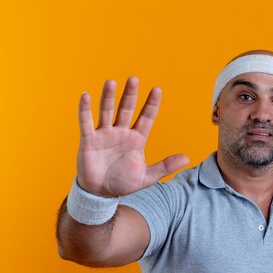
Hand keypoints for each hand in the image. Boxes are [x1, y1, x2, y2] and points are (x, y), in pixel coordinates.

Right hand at [76, 77, 188, 196]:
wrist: (100, 193)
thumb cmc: (123, 183)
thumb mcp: (147, 177)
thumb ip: (165, 166)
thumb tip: (187, 158)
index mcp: (137, 139)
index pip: (146, 117)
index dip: (151, 104)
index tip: (157, 89)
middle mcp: (121, 132)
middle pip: (127, 109)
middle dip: (130, 95)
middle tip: (134, 79)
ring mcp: (104, 134)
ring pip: (107, 111)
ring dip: (109, 97)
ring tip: (111, 83)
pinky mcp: (89, 139)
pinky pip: (86, 122)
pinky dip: (85, 110)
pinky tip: (86, 96)